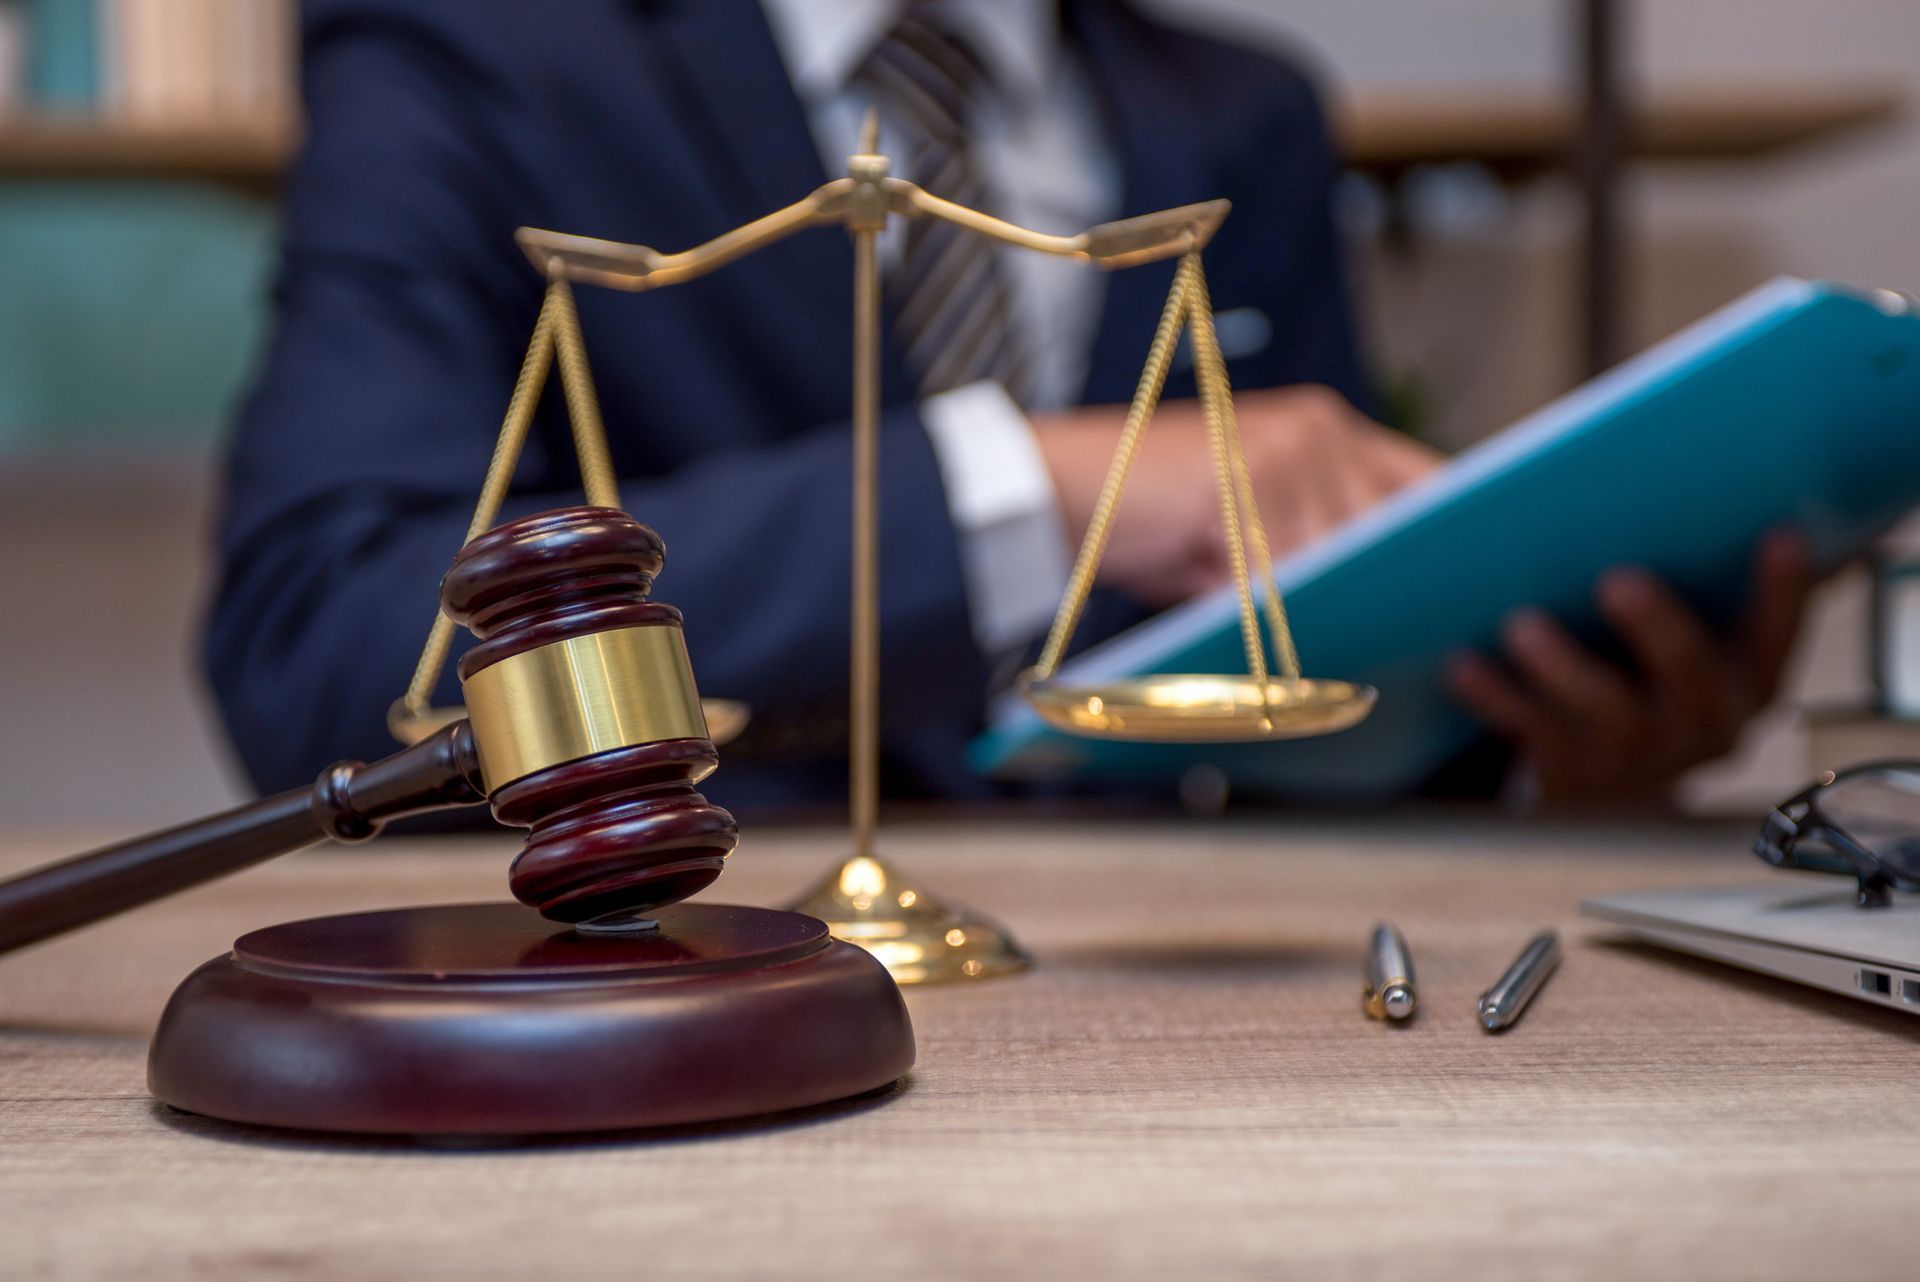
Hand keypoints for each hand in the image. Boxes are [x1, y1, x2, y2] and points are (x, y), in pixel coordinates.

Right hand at [1031, 386, 1438, 604]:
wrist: (1060, 491)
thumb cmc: (1153, 523)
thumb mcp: (1249, 534)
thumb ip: (1314, 549)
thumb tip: (1384, 604)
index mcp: (1324, 429)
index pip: (1421, 478)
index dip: (1443, 531)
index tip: (1464, 577)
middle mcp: (1318, 429)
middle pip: (1385, 528)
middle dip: (1378, 584)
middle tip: (1385, 632)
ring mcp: (1286, 451)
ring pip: (1336, 555)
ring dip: (1314, 602)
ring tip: (1281, 629)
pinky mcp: (1247, 481)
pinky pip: (1281, 570)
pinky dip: (1269, 608)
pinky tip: (1246, 620)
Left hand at [1445, 530, 1815, 808]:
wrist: (1600, 782)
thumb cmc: (1640, 668)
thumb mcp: (1678, 631)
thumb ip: (1686, 574)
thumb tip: (1642, 479)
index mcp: (1746, 676)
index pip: (1779, 631)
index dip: (1785, 590)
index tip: (1780, 534)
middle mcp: (1705, 721)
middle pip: (1689, 674)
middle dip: (1657, 627)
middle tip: (1618, 579)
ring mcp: (1639, 756)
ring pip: (1606, 712)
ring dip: (1564, 667)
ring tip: (1521, 624)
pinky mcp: (1572, 777)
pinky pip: (1532, 733)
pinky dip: (1496, 697)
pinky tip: (1464, 663)